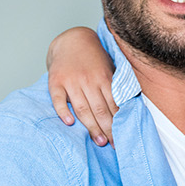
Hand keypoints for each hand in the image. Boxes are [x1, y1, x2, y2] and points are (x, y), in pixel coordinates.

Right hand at [46, 29, 116, 145]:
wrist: (70, 41)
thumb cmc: (93, 59)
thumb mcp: (109, 68)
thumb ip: (116, 87)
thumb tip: (128, 109)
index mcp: (103, 77)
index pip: (113, 104)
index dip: (118, 122)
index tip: (123, 137)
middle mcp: (88, 80)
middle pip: (100, 109)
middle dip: (108, 129)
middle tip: (113, 144)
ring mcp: (71, 81)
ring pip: (82, 108)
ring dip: (91, 126)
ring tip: (99, 141)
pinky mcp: (55, 82)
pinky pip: (59, 100)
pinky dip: (63, 111)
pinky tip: (69, 123)